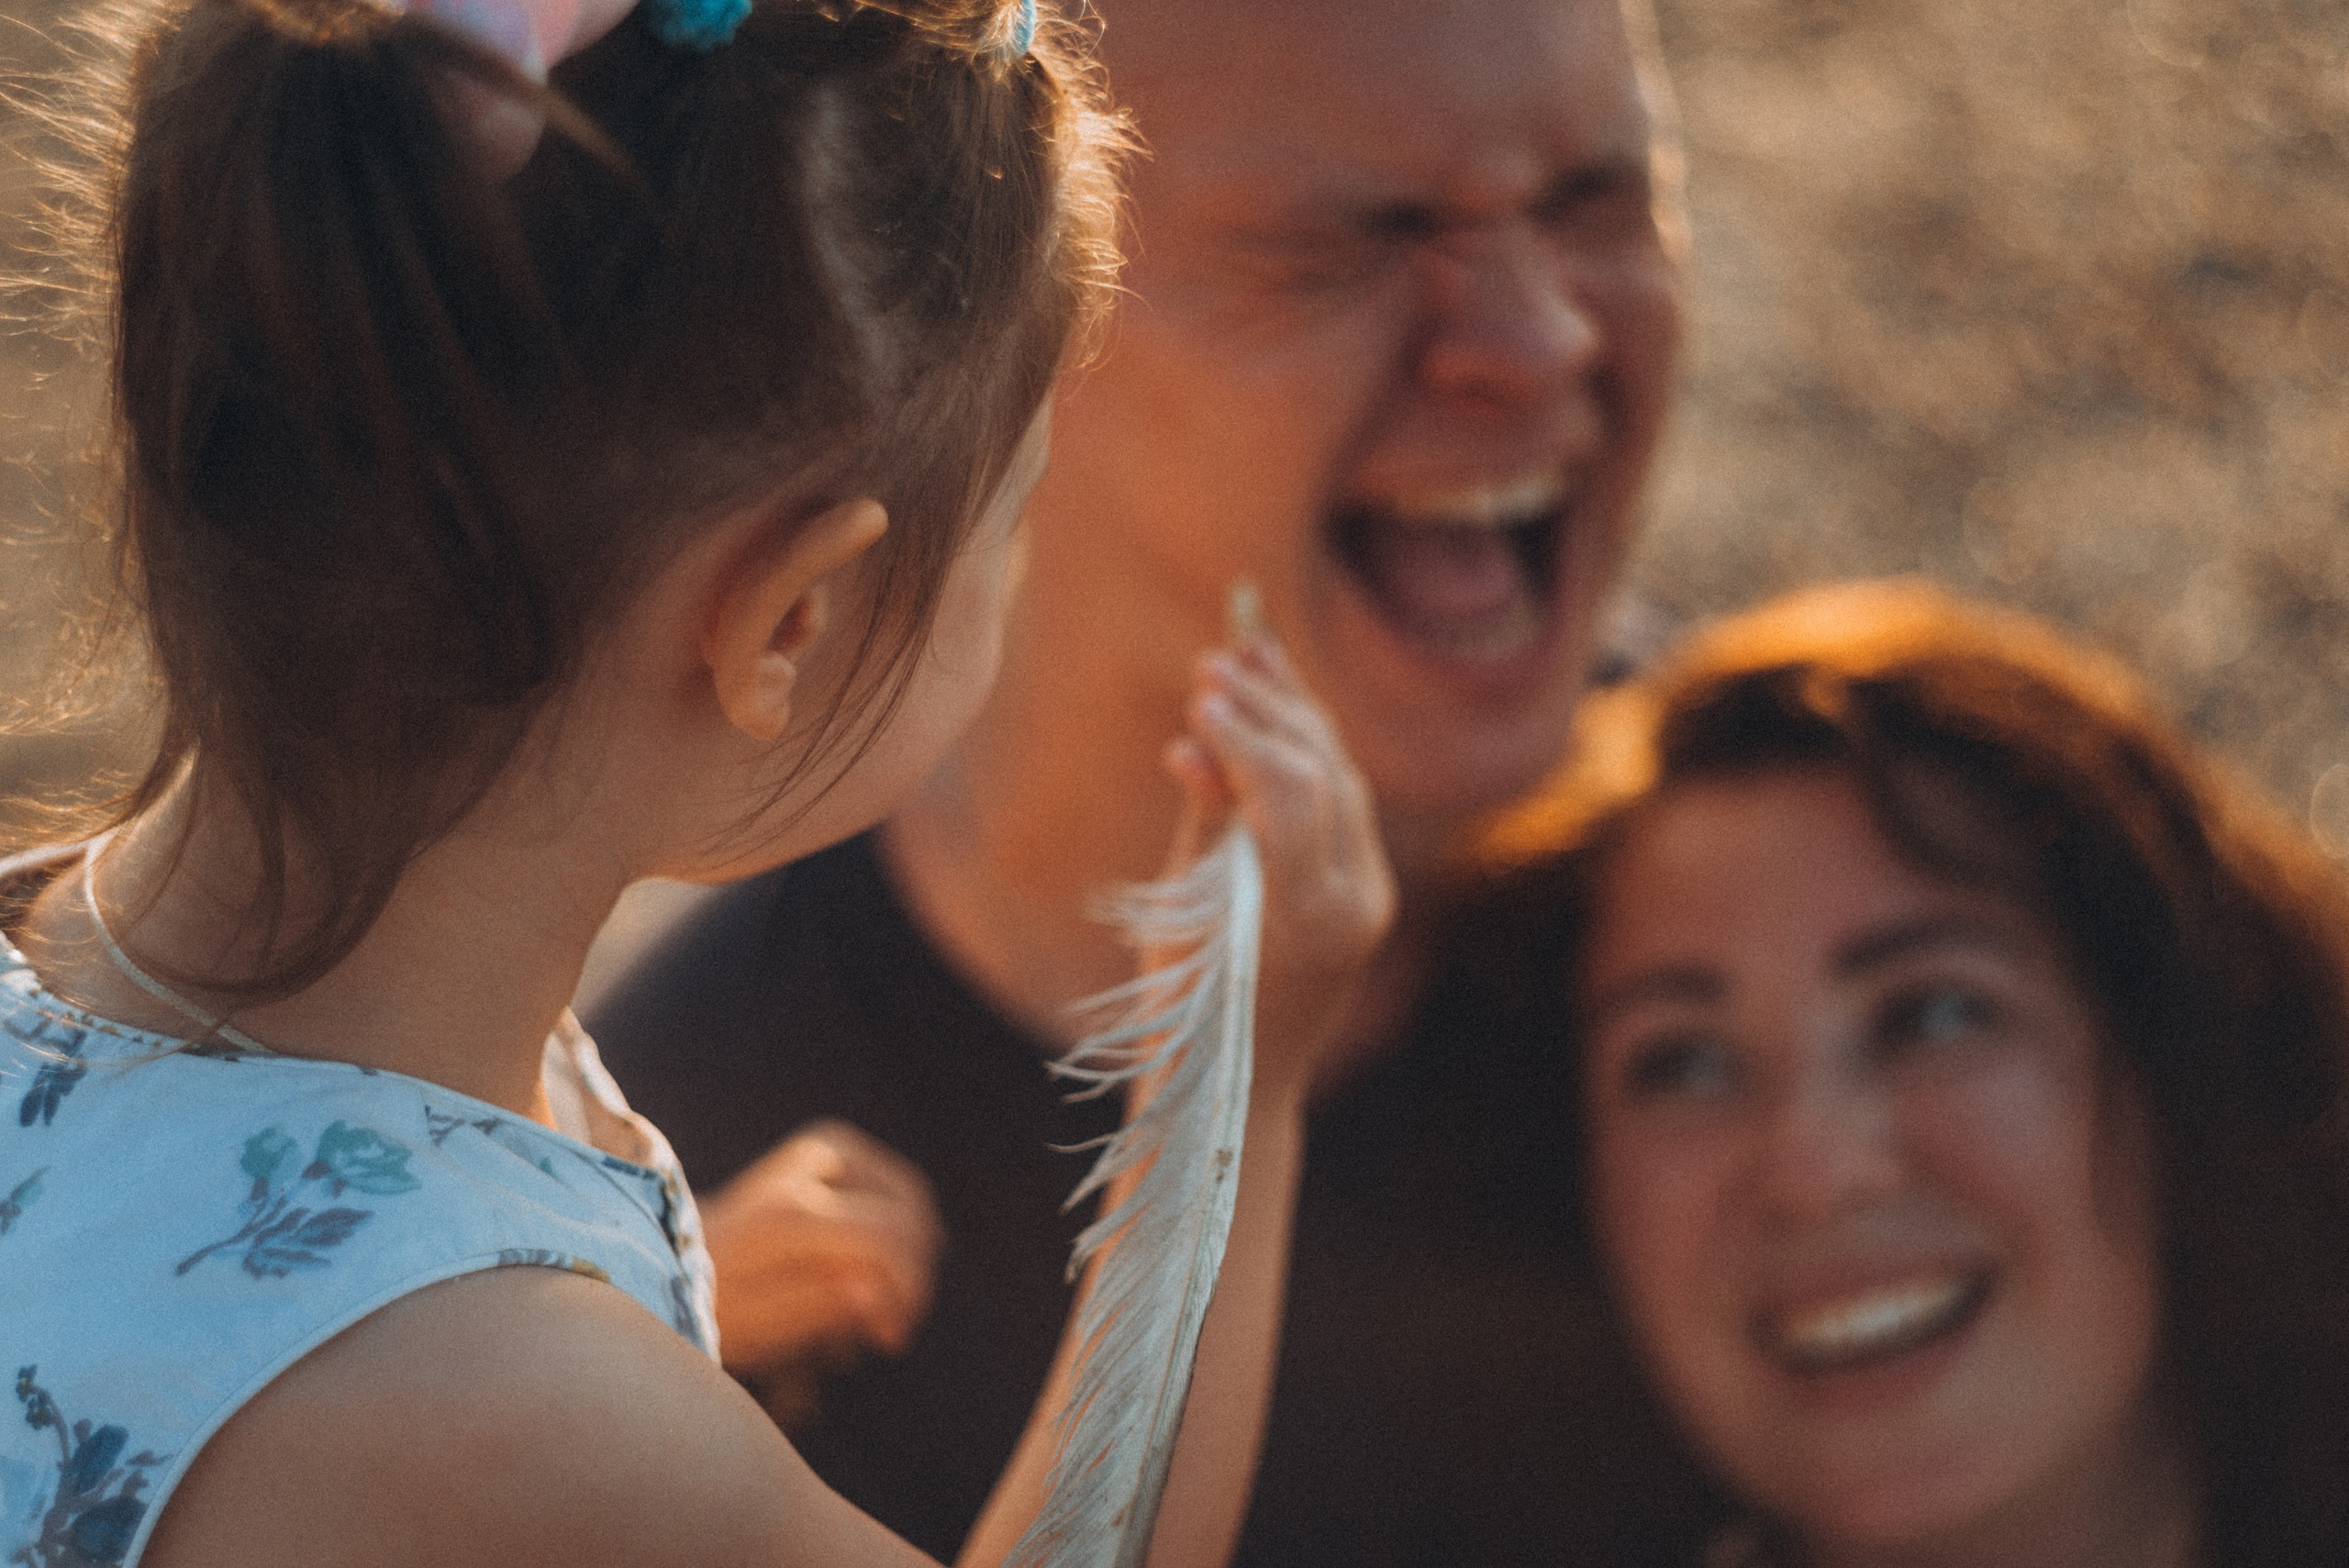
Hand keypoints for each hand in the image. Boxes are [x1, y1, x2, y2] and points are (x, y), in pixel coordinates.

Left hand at [698, 1119, 943, 1424]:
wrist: (673, 1258)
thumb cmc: (715, 1303)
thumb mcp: (756, 1327)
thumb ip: (818, 1309)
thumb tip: (878, 1294)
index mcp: (787, 1215)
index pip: (884, 1241)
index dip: (906, 1291)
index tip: (890, 1338)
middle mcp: (809, 1166)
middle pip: (908, 1215)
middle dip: (913, 1277)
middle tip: (888, 1330)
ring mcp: (823, 1148)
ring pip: (911, 1197)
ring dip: (911, 1255)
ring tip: (882, 1305)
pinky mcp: (831, 1145)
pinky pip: (897, 1187)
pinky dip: (899, 1231)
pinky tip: (875, 1270)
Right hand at [1163, 633, 1396, 1098]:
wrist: (1243, 1086)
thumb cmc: (1191, 1011)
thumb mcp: (1184, 913)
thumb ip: (1205, 825)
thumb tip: (1196, 741)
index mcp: (1305, 919)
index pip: (1290, 797)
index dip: (1245, 738)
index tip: (1200, 695)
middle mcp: (1355, 903)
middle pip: (1324, 776)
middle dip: (1270, 711)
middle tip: (1217, 659)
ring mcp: (1371, 897)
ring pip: (1341, 779)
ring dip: (1293, 714)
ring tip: (1248, 653)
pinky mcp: (1370, 890)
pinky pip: (1342, 804)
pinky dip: (1305, 752)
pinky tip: (1276, 704)